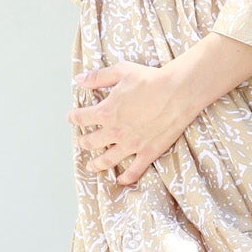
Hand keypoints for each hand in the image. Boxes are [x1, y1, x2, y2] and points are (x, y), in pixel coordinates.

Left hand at [67, 59, 197, 187]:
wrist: (178, 92)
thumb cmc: (151, 79)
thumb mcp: (121, 71)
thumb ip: (98, 77)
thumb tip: (79, 79)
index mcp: (106, 112)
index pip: (81, 118)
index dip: (74, 118)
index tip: (73, 118)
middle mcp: (115, 132)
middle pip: (91, 142)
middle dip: (83, 142)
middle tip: (82, 141)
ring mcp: (131, 145)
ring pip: (107, 160)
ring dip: (96, 164)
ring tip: (92, 166)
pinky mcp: (147, 153)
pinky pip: (133, 171)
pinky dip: (125, 178)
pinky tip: (120, 181)